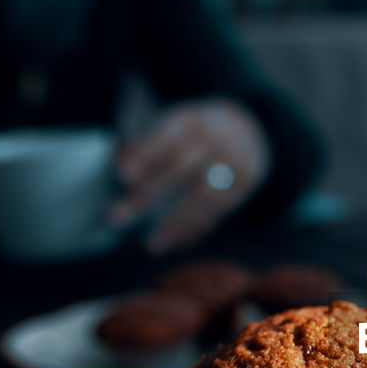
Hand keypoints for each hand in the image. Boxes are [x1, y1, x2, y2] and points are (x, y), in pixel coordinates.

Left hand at [112, 99, 270, 253]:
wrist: (250, 128)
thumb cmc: (196, 133)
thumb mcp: (173, 127)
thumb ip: (145, 145)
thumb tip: (120, 169)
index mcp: (190, 121)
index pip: (165, 138)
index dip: (145, 155)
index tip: (123, 176)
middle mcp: (214, 139)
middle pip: (179, 169)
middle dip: (147, 196)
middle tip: (116, 219)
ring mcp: (234, 162)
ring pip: (202, 197)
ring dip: (175, 224)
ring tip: (151, 245)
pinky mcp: (246, 182)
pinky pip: (220, 210)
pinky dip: (197, 228)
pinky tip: (178, 243)